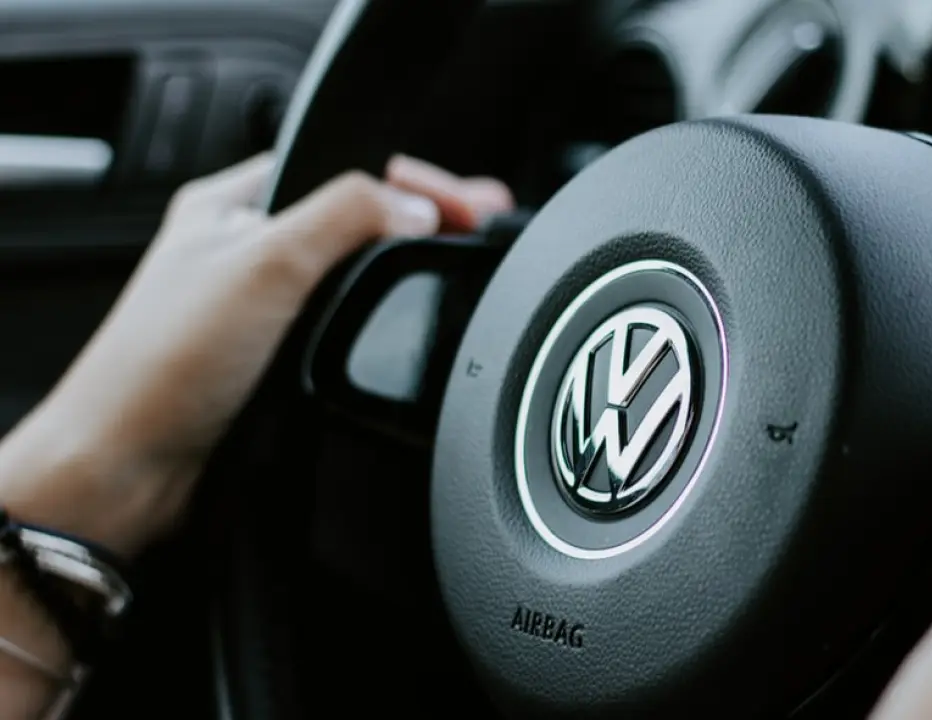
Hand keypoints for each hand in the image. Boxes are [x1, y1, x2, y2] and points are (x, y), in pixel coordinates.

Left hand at [0, 154, 512, 557]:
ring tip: (456, 265)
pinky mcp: (274, 362)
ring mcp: (262, 310)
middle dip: (418, 222)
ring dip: (399, 277)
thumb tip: (418, 204)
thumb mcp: (266, 263)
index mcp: (232, 204)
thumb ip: (348, 216)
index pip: (344, 166)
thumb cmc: (160, 367)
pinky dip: (379, 325)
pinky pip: (343, 329)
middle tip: (480, 226)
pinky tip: (405, 328)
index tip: (467, 202)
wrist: (130, 472)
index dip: (409, 178)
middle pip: (354, 221)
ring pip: (351, 278)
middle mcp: (245, 251)